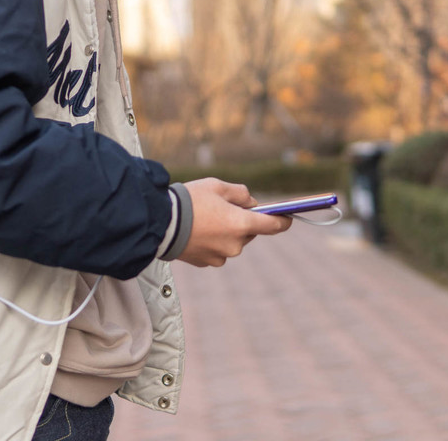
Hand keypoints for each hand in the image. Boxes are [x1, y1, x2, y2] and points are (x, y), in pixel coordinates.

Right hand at [176, 177, 291, 267]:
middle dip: (242, 221)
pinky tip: (197, 230)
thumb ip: (240, 193)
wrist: (160, 223)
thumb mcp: (217, 186)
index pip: (273, 225)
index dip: (283, 220)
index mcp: (242, 224)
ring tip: (204, 219)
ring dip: (226, 232)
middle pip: (249, 232)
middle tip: (224, 208)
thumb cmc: (189, 201)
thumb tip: (251, 203)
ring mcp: (221, 256)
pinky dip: (212, 241)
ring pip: (232, 242)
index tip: (287, 217)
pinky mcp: (207, 263)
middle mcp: (236, 245)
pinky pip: (217, 251)